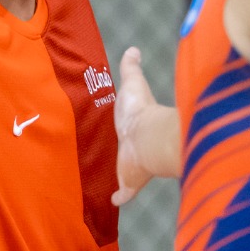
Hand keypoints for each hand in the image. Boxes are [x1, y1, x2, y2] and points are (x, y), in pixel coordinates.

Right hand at [114, 47, 158, 205]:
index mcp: (135, 126)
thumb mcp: (132, 84)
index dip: (124, 129)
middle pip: (126, 152)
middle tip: (108, 156)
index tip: (119, 130)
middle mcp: (134, 148)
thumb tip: (134, 49)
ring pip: (124, 174)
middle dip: (120, 154)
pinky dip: (118, 197)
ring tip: (103, 178)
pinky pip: (122, 193)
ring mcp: (131, 167)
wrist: (147, 137)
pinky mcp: (129, 183)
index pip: (129, 128)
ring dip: (119, 176)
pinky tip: (113, 201)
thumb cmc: (139, 110)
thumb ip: (132, 69)